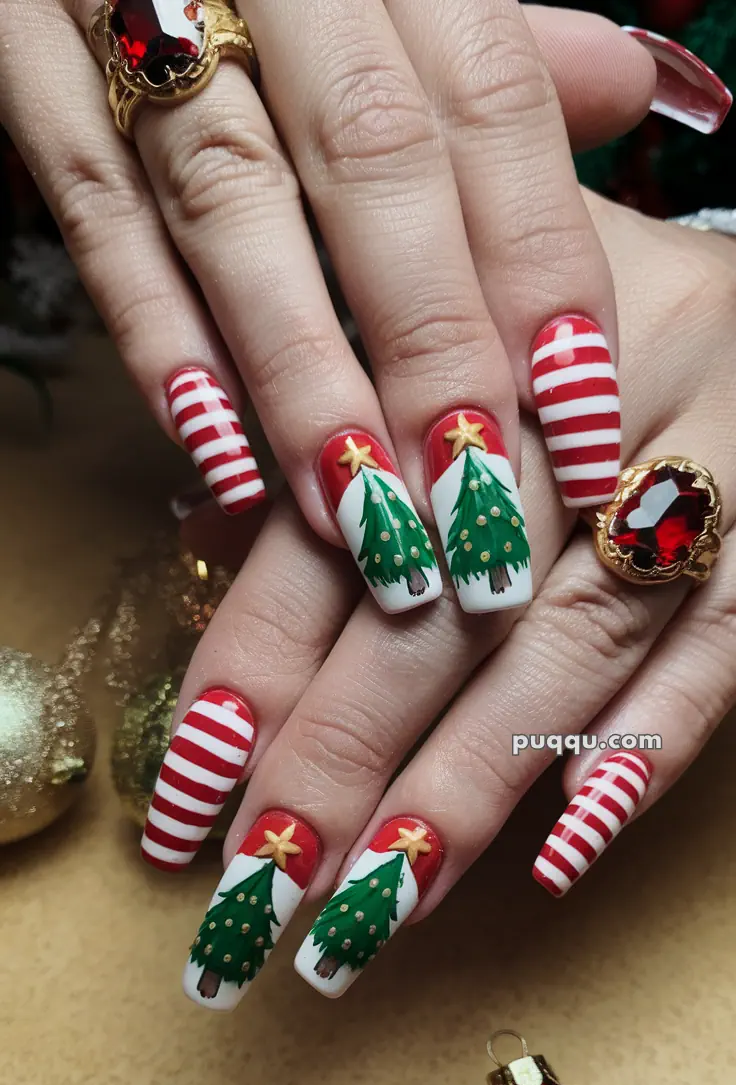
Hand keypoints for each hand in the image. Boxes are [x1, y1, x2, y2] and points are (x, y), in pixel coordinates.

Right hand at [0, 0, 665, 616]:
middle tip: (473, 502)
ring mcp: (132, 11)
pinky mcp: (27, 69)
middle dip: (432, 347)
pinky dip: (158, 339)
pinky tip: (222, 456)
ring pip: (232, 203)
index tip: (580, 419)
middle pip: (373, 164)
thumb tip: (625, 90)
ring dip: (303, 375)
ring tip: (361, 512)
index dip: (539, 267)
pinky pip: (95, 215)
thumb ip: (494, 36)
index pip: (490, 102)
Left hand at [148, 195, 735, 1004]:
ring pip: (569, 644)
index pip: (331, 529)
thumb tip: (204, 540)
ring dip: (469, 785)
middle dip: (339, 763)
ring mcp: (697, 464)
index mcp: (457, 340)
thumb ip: (326, 431)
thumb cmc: (549, 315)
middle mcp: (575, 403)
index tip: (185, 801)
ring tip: (376, 911)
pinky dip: (644, 747)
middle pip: (439, 601)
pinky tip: (560, 852)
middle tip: (258, 899)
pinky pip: (720, 647)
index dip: (251, 672)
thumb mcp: (428, 330)